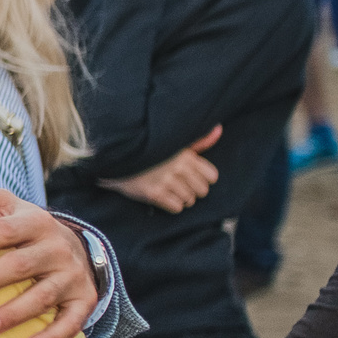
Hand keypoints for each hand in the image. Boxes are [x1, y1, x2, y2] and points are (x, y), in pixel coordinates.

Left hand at [0, 165, 97, 337]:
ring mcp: (72, 276)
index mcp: (34, 221)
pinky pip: (70, 324)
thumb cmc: (25, 231)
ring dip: (12, 314)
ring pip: (42, 297)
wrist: (74, 249)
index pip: (2, 231)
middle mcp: (57, 247)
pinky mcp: (83, 302)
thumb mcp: (7, 208)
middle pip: (19, 266)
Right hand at [99, 128, 220, 213]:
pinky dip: (172, 206)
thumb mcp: (175, 143)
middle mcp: (178, 168)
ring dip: (181, 199)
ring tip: (170, 190)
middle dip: (193, 190)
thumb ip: (198, 142)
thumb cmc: (150, 152)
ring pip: (189, 201)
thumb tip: (219, 130)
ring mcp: (166, 182)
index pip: (212, 177)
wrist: (118, 160)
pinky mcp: (154, 194)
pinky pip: (176, 208)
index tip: (192, 176)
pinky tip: (164, 197)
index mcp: (185, 155)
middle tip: (180, 185)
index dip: (203, 179)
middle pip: (202, 191)